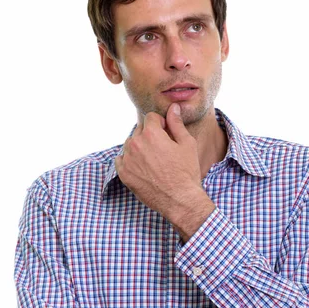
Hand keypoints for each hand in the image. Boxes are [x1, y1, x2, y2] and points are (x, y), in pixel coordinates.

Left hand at [115, 104, 214, 239]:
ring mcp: (127, 159)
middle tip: (163, 151)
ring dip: (140, 148)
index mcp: (151, 134)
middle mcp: (135, 144)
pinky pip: (122, 159)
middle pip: (140, 130)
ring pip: (130, 144)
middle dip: (150, 136)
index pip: (151, 117)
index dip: (161, 124)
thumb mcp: (187, 144)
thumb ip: (176, 123)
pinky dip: (131, 161)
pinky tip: (144, 169)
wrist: (179, 200)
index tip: (167, 135)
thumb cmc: (186, 172)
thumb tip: (173, 107)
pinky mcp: (123, 173)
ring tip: (154, 162)